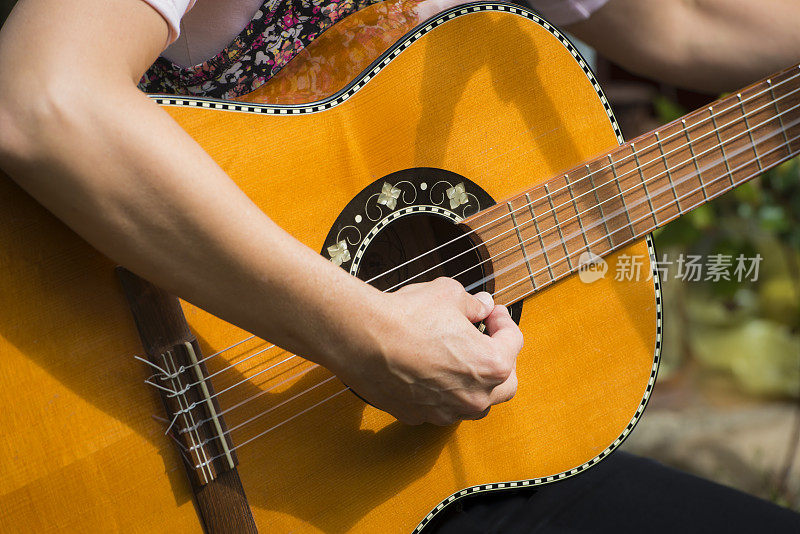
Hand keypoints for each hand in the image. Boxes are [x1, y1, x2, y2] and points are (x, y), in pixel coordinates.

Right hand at [333, 277, 522, 425]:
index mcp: (490, 365)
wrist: (362, 339)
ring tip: (460, 359)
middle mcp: (473, 396)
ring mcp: (446, 411)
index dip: (503, 321)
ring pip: (474, 402)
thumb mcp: (449, 294)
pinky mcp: (419, 415)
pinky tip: (429, 371)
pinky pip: (441, 406)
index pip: (514, 342)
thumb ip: (472, 304)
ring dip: (474, 382)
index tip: (491, 312)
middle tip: (486, 339)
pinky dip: (442, 392)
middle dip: (501, 360)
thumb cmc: (407, 316)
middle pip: (505, 383)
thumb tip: (481, 306)